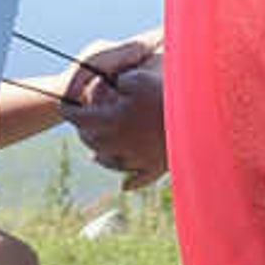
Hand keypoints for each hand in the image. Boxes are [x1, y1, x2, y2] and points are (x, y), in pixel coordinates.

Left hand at [62, 32, 169, 184]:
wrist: (200, 123)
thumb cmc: (166, 98)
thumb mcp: (138, 78)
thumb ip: (119, 80)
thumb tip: (115, 83)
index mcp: (110, 121)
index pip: (78, 117)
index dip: (69, 109)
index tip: (65, 105)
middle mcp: (118, 144)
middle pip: (91, 141)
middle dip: (84, 132)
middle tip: (82, 126)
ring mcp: (137, 160)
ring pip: (110, 163)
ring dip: (101, 157)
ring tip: (95, 155)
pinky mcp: (156, 169)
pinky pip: (137, 180)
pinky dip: (128, 182)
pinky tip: (124, 186)